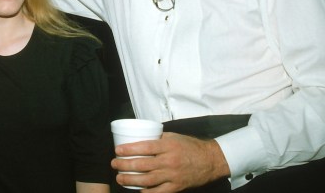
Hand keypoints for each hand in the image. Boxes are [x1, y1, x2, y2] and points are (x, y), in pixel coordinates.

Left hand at [111, 133, 229, 191]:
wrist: (210, 160)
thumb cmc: (190, 146)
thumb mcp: (174, 137)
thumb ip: (158, 138)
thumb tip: (140, 138)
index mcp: (168, 146)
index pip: (144, 147)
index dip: (129, 149)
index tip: (117, 150)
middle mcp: (169, 161)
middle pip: (142, 165)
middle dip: (124, 165)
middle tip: (114, 164)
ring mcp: (172, 176)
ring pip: (147, 180)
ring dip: (130, 180)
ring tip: (119, 177)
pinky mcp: (176, 187)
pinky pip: (158, 192)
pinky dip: (146, 192)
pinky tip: (137, 190)